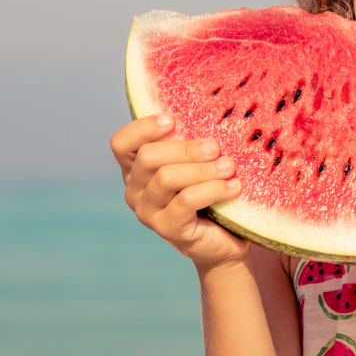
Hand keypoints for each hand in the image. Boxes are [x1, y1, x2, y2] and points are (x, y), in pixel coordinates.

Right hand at [110, 113, 248, 269]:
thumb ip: (191, 143)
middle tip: (215, 147)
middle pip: (148, 157)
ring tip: (229, 167)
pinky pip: (187, 200)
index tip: (172, 120)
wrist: (224, 238)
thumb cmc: (209, 191)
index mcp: (137, 168)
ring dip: (203, 169)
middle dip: (185, 148)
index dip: (143, 128)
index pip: (122, 143)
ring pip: (167, 177)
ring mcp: (148, 212)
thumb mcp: (197, 162)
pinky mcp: (167, 229)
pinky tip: (233, 187)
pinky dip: (213, 189)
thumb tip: (208, 117)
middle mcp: (135, 190)